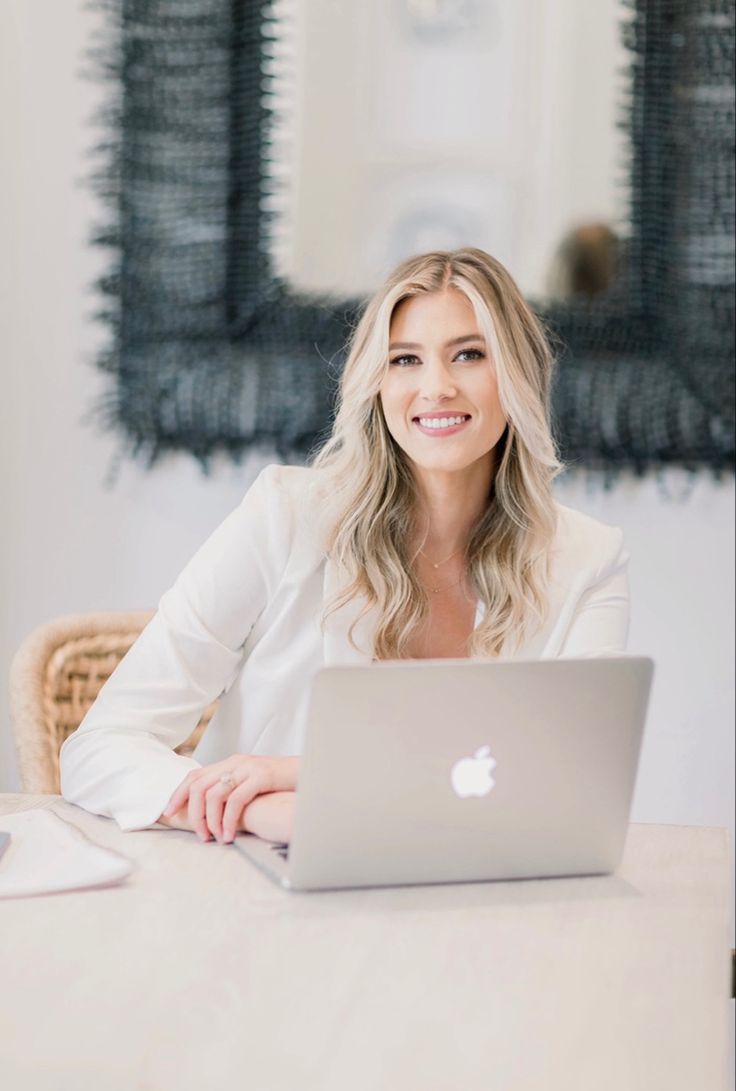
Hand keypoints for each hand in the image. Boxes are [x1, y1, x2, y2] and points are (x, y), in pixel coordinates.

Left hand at [162, 755, 298, 843]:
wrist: (312, 773)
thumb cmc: (283, 785)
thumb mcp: (254, 784)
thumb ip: (235, 790)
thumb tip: (212, 811)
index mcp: (231, 763)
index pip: (195, 776)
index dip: (178, 794)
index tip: (168, 813)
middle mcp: (236, 762)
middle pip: (199, 785)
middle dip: (192, 813)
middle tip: (198, 835)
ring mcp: (248, 768)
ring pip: (213, 794)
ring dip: (209, 820)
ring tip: (213, 838)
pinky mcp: (261, 776)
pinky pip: (235, 800)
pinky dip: (228, 820)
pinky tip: (229, 835)